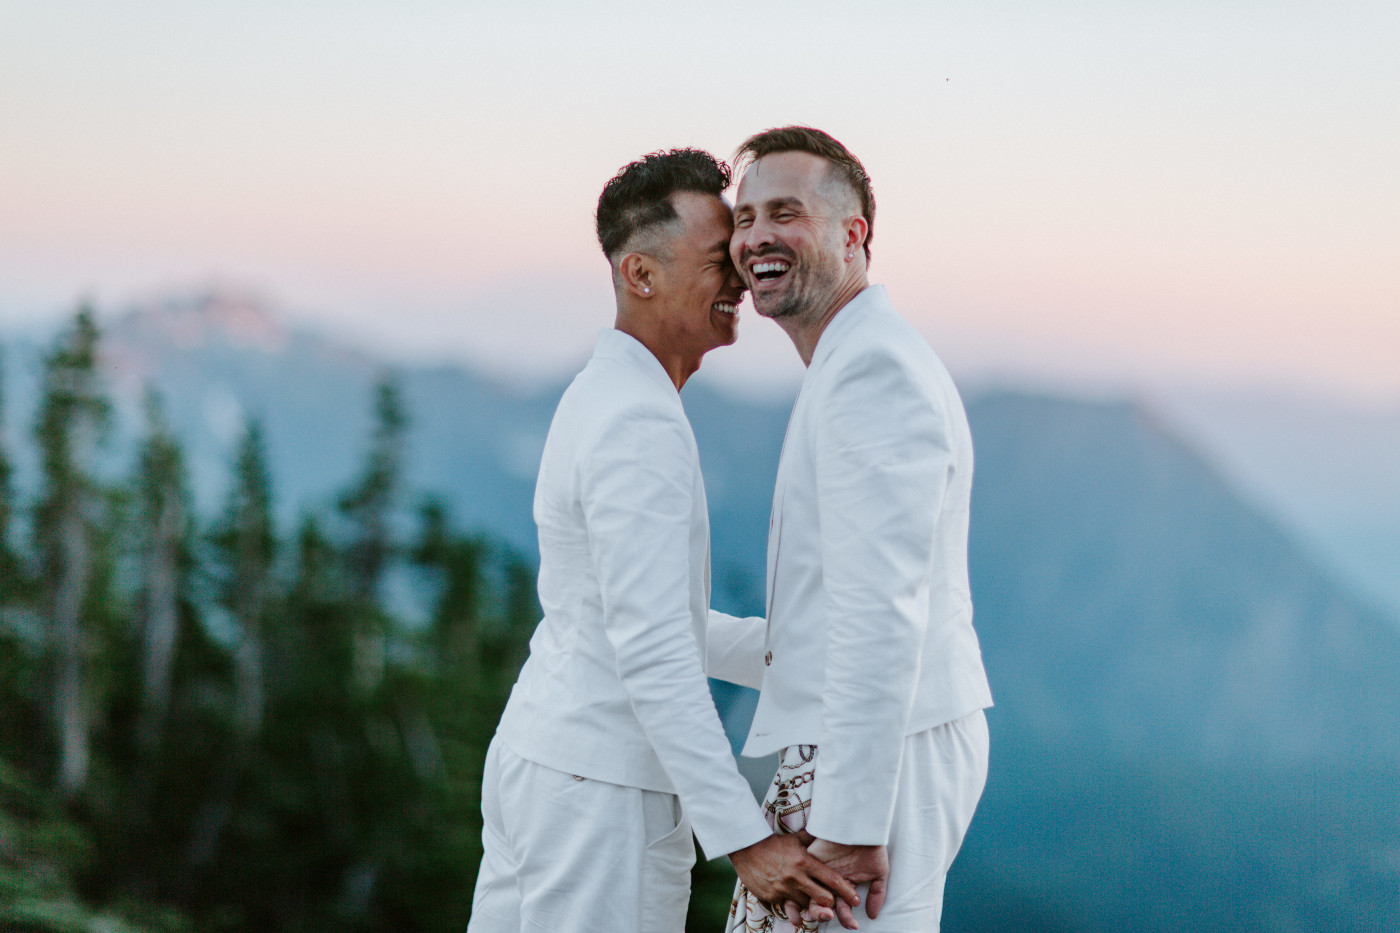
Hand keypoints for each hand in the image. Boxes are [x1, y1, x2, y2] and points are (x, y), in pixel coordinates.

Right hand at [729, 833, 858, 921]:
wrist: (746, 848)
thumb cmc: (773, 843)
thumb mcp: (794, 838)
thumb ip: (813, 839)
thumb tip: (829, 829)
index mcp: (805, 862)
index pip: (832, 880)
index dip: (846, 891)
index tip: (856, 898)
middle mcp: (796, 878)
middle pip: (823, 899)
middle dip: (830, 902)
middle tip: (832, 901)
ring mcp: (783, 889)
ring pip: (806, 905)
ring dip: (810, 903)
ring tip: (811, 899)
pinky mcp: (772, 897)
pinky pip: (788, 905)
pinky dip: (791, 902)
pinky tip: (790, 895)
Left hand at [805, 839, 889, 928]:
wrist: (862, 825)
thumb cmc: (871, 846)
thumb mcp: (879, 872)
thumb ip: (877, 893)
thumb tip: (873, 915)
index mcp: (844, 885)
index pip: (842, 908)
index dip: (846, 918)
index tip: (853, 925)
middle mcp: (829, 881)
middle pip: (822, 904)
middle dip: (825, 915)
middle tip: (831, 917)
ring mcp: (818, 871)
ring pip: (810, 895)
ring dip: (814, 907)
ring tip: (823, 912)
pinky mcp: (808, 859)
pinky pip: (800, 877)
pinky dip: (800, 890)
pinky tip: (805, 899)